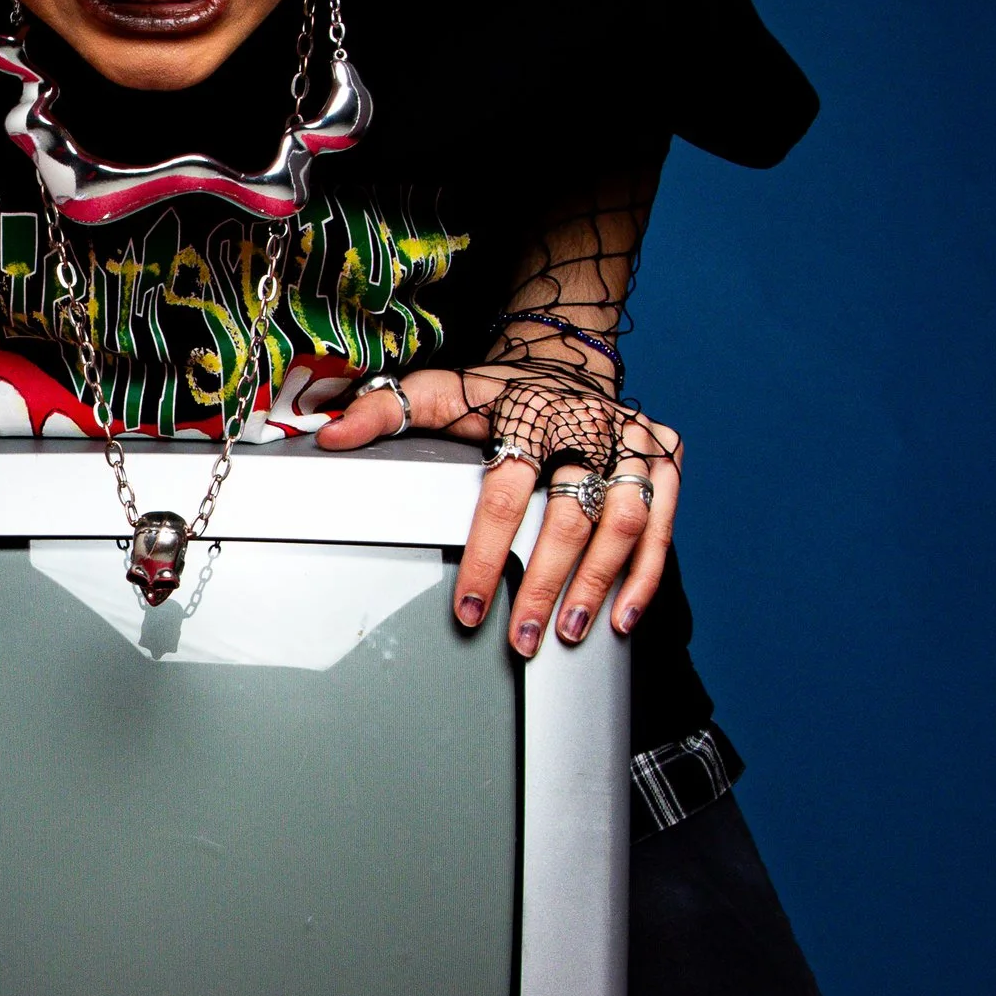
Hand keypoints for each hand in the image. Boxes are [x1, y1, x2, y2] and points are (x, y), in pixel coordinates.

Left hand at [315, 366, 681, 653]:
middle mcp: (587, 427)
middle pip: (569, 515)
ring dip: (599, 584)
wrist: (568, 357)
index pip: (504, 494)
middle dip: (546, 585)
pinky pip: (664, 522)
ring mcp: (632, 442)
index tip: (471, 612)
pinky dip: (648, 573)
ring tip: (571, 632)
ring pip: (624, 521)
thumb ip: (385, 412)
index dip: (487, 557)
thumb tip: (330, 435)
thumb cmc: (500, 391)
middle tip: (525, 638)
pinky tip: (623, 616)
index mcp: (528, 415)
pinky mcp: (666, 455)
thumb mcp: (441, 391)